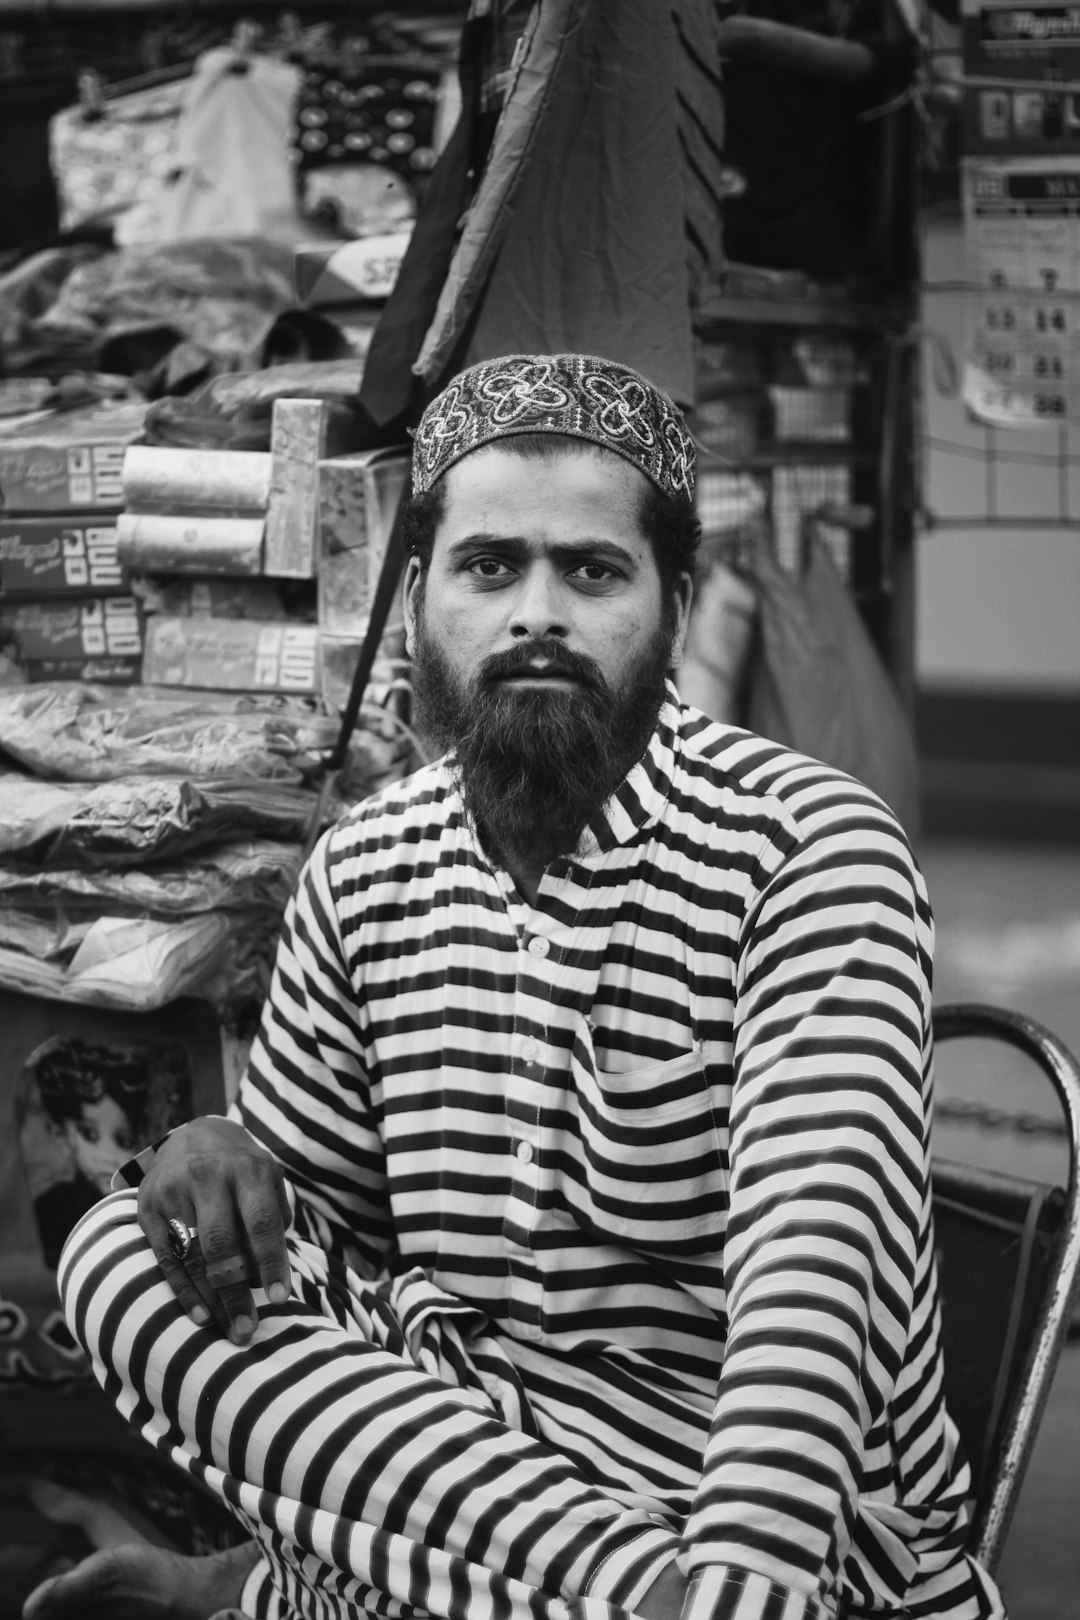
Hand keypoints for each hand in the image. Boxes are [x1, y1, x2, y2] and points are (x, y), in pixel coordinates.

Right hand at [138, 1116, 291, 1344]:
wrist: (191, 1136)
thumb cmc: (239, 1170)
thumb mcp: (265, 1178)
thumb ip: (273, 1218)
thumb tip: (271, 1274)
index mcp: (246, 1168)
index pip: (261, 1221)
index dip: (272, 1261)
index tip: (281, 1298)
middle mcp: (208, 1176)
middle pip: (222, 1244)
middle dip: (236, 1292)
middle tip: (248, 1330)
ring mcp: (174, 1192)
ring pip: (192, 1255)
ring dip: (211, 1300)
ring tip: (229, 1330)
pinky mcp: (148, 1209)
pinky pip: (166, 1258)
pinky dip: (184, 1291)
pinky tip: (201, 1316)